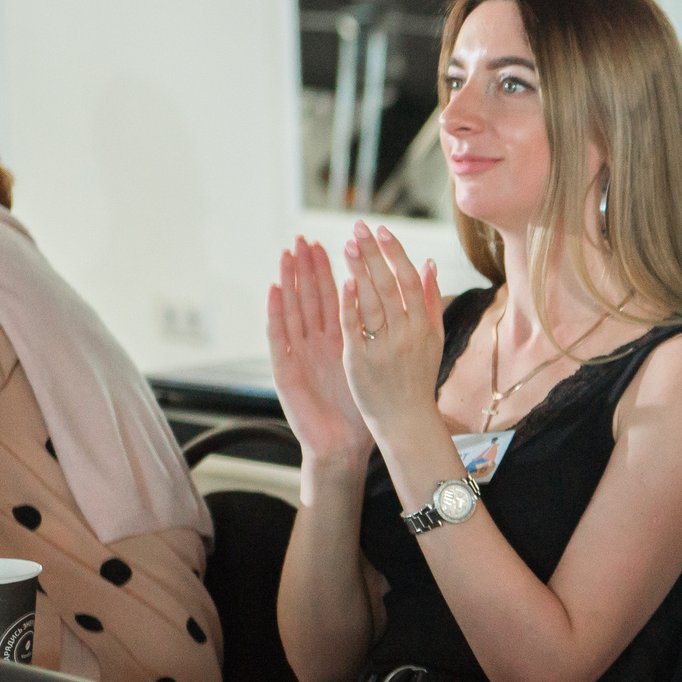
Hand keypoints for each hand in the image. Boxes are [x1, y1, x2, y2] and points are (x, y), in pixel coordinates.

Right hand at [268, 237, 371, 473]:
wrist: (343, 444)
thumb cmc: (362, 405)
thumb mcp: (376, 363)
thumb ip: (386, 334)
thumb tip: (408, 308)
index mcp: (340, 338)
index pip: (338, 296)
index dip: (337, 270)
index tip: (339, 242)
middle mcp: (317, 341)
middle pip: (312, 297)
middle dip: (309, 267)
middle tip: (304, 238)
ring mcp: (299, 353)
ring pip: (293, 309)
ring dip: (289, 281)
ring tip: (287, 253)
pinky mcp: (286, 369)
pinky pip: (279, 336)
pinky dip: (276, 312)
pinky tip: (274, 290)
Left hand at [336, 221, 445, 441]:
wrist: (406, 420)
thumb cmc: (417, 377)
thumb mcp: (433, 338)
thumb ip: (430, 301)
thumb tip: (429, 263)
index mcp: (424, 326)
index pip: (411, 281)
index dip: (396, 254)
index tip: (382, 230)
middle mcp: (407, 334)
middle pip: (390, 286)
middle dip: (374, 254)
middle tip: (359, 228)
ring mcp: (384, 347)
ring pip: (373, 302)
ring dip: (361, 271)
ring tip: (348, 245)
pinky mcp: (361, 360)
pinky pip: (355, 327)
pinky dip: (351, 304)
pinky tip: (344, 281)